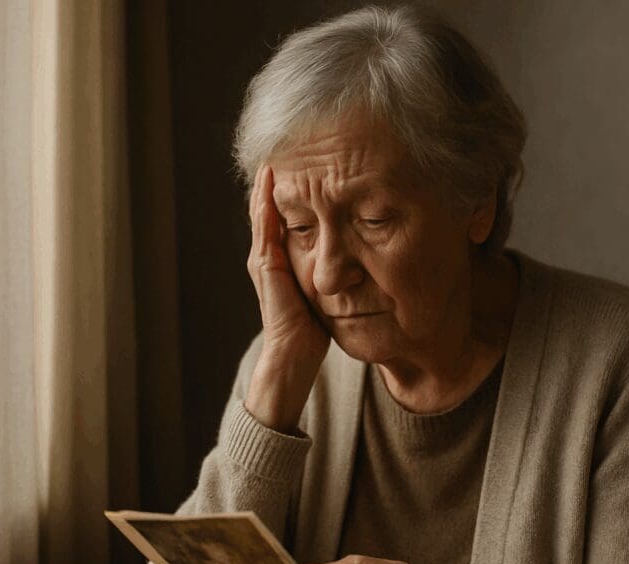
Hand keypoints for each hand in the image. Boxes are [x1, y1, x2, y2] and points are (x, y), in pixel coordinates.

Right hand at [244, 165, 329, 431]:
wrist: (293, 360)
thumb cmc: (313, 331)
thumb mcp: (327, 289)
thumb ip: (336, 266)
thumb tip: (366, 243)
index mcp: (282, 257)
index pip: (284, 209)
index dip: (295, 181)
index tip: (310, 153)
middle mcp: (268, 253)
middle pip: (270, 202)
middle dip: (280, 171)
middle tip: (291, 139)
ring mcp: (263, 258)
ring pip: (263, 208)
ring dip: (270, 178)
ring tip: (281, 147)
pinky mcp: (266, 268)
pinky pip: (265, 226)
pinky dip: (267, 200)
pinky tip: (274, 178)